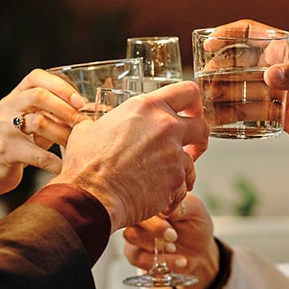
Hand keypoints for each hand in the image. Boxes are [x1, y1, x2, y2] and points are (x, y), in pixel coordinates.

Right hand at [0, 70, 86, 213]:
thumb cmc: (18, 143)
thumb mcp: (31, 121)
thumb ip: (53, 112)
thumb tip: (89, 108)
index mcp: (15, 95)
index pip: (37, 77)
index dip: (61, 86)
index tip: (80, 101)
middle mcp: (7, 107)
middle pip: (38, 96)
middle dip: (65, 108)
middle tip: (82, 123)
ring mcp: (4, 128)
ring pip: (38, 123)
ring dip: (63, 134)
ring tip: (77, 145)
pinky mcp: (5, 151)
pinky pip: (36, 154)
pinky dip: (54, 161)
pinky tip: (64, 166)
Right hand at [57, 79, 206, 230]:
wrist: (91, 196)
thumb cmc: (86, 165)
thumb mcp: (88, 131)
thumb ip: (103, 124)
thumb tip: (96, 127)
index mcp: (146, 107)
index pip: (187, 91)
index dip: (194, 104)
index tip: (191, 114)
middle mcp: (165, 126)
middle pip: (202, 127)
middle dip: (198, 140)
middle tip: (189, 149)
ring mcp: (174, 154)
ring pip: (193, 162)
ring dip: (182, 171)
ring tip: (164, 181)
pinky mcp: (176, 180)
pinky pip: (183, 186)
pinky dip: (173, 193)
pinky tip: (157, 197)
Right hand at [122, 194, 220, 288]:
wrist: (200, 252)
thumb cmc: (195, 225)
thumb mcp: (195, 211)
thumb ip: (181, 206)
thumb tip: (165, 207)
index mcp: (152, 198)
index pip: (143, 197)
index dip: (154, 208)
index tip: (171, 218)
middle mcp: (140, 214)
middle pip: (133, 216)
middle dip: (154, 228)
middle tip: (173, 236)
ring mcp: (136, 233)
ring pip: (131, 235)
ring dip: (154, 244)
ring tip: (174, 248)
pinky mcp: (135, 253)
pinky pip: (136, 257)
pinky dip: (157, 261)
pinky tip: (178, 261)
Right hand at [200, 20, 288, 163]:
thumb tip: (270, 75)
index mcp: (284, 48)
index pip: (249, 32)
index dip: (226, 34)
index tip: (208, 44)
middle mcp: (273, 64)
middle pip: (237, 61)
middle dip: (218, 69)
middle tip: (203, 81)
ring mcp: (269, 87)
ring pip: (237, 85)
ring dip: (219, 92)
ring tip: (204, 102)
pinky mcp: (268, 109)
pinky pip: (243, 107)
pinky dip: (228, 113)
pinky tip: (215, 118)